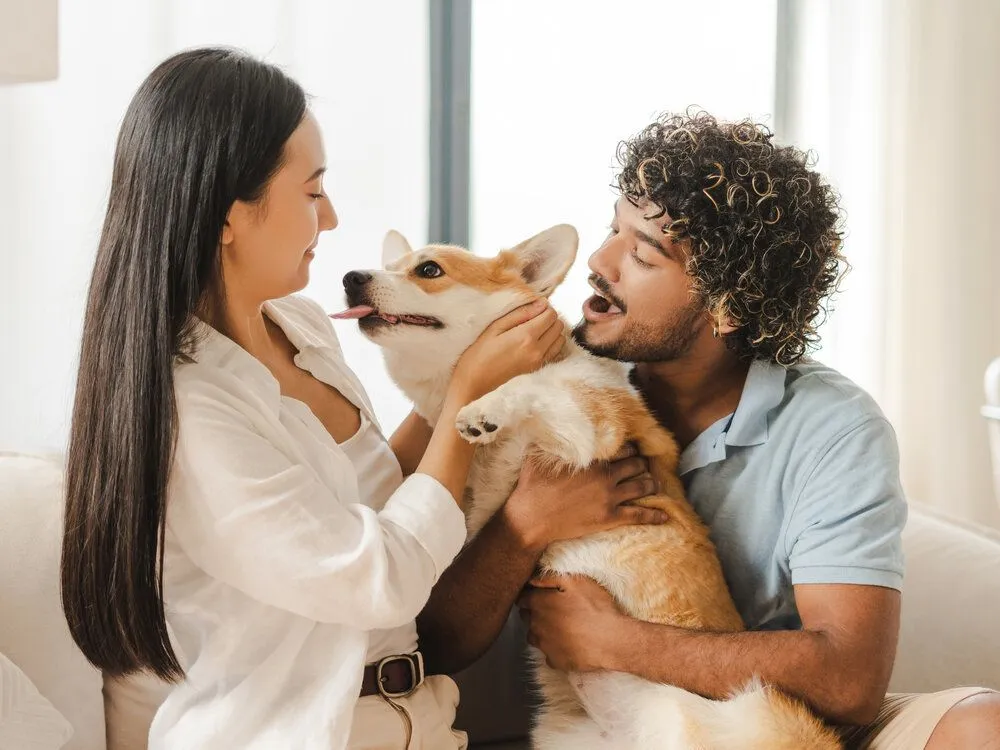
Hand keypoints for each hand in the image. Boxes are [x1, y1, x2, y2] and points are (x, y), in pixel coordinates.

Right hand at [449, 300, 563, 404]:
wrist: (473, 384)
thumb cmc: (478, 354)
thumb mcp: (494, 328)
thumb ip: (520, 314)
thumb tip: (541, 304)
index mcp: (526, 336)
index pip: (551, 315)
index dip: (544, 308)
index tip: (532, 309)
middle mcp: (537, 350)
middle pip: (559, 326)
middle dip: (549, 318)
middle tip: (532, 318)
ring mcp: (538, 361)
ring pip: (560, 339)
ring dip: (552, 331)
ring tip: (534, 331)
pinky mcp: (536, 370)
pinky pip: (554, 352)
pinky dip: (550, 344)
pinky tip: (535, 343)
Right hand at [503, 444, 666, 551]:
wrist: (531, 517)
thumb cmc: (532, 484)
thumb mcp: (539, 453)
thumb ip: (551, 438)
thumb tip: (550, 422)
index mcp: (593, 458)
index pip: (622, 448)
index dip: (629, 449)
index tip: (631, 451)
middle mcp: (606, 475)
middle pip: (636, 465)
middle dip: (642, 464)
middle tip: (644, 466)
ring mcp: (610, 497)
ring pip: (641, 486)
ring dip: (651, 484)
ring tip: (655, 484)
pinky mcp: (610, 518)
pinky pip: (639, 515)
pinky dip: (654, 515)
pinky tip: (665, 516)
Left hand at [518, 574, 631, 671]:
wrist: (612, 640)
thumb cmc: (596, 607)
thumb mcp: (575, 581)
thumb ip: (549, 578)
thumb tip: (531, 579)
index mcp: (540, 604)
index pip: (522, 598)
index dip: (528, 595)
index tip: (535, 594)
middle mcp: (537, 625)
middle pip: (526, 617)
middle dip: (533, 611)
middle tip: (551, 609)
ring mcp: (545, 645)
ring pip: (534, 636)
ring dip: (541, 631)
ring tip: (559, 627)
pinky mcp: (555, 661)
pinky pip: (548, 654)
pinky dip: (554, 649)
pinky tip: (567, 644)